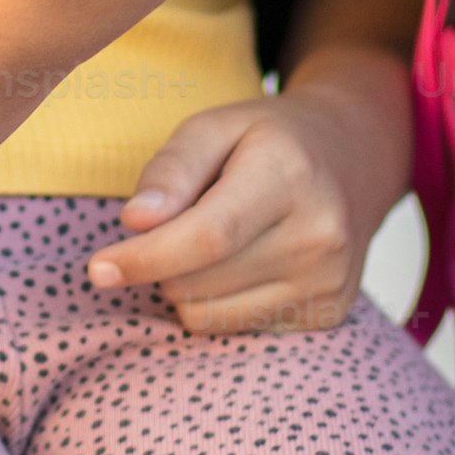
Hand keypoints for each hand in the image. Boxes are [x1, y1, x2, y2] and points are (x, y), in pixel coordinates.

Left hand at [88, 70, 403, 331]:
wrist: (356, 157)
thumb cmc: (269, 139)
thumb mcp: (215, 125)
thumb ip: (171, 169)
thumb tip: (135, 221)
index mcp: (289, 175)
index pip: (207, 237)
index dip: (145, 258)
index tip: (98, 268)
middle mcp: (319, 235)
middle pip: (197, 282)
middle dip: (160, 261)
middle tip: (177, 221)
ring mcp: (328, 281)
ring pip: (208, 316)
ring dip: (186, 285)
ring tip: (216, 238)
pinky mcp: (328, 313)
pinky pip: (235, 329)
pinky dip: (219, 301)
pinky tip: (245, 261)